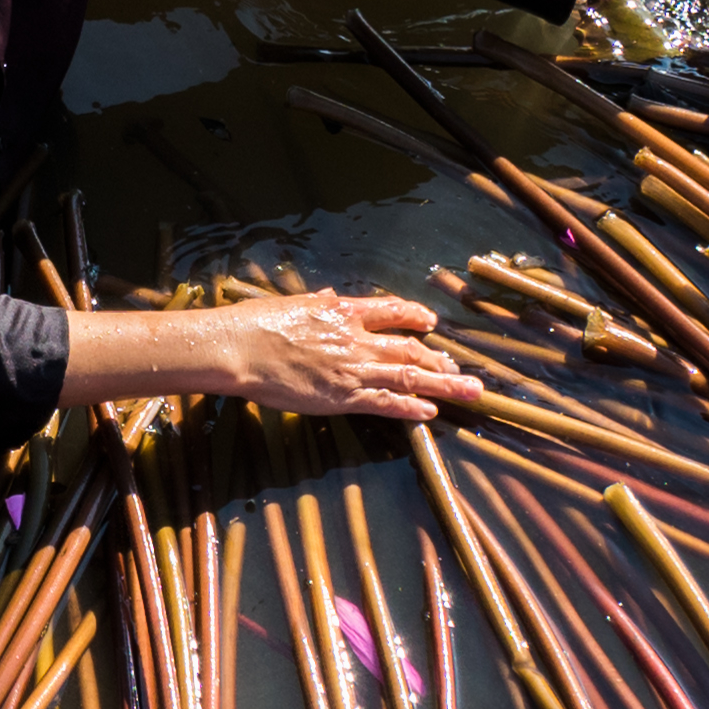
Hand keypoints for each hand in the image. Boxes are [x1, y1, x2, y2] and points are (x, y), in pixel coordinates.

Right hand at [70, 291, 481, 420]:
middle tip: (465, 372)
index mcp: (343, 312)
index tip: (433, 324)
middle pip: (410, 348)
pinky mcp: (342, 396)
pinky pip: (385, 402)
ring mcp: (352, 368)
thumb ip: (319, 303)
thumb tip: (334, 296)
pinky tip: (429, 412)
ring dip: (442, 385)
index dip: (415, 318)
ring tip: (469, 393)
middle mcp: (356, 339)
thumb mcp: (293, 303)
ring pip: (408, 375)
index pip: (391, 311)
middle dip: (442, 361)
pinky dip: (410, 406)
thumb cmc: (256, 324)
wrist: (239, 348)